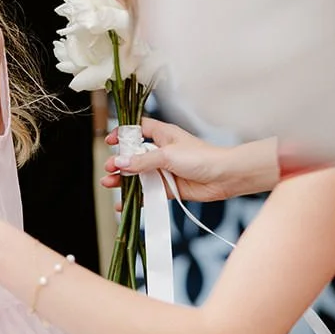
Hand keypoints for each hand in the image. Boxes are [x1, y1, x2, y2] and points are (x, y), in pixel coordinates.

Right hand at [102, 119, 279, 200]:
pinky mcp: (169, 187)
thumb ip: (142, 161)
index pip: (138, 130)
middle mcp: (162, 151)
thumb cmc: (202, 158)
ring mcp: (165, 170)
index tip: (110, 141)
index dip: (123, 134)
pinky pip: (148, 192)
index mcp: (163, 135)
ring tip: (110, 184)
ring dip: (124, 180)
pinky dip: (136, 197)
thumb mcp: (168, 155)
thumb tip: (119, 162)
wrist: (225, 177)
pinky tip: (124, 203)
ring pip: (138, 175)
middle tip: (109, 168)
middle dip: (119, 162)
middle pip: (134, 155)